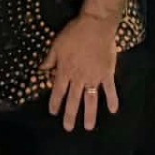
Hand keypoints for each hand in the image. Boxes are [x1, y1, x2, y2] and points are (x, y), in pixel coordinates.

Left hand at [42, 13, 119, 130]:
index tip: (53, 112)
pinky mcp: (107, 73)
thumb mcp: (56, 45)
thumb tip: (41, 70)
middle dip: (70, 115)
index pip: (58, 91)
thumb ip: (49, 60)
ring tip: (89, 127)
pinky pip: (110, 89)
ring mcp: (94, 77)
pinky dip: (112, 99)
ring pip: (91, 100)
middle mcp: (79, 78)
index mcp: (65, 71)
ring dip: (89, 114)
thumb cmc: (74, 33)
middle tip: (68, 128)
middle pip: (74, 100)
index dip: (55, 102)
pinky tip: (113, 110)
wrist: (96, 26)